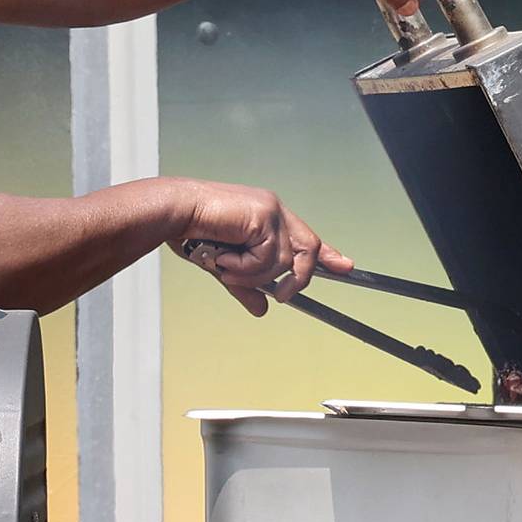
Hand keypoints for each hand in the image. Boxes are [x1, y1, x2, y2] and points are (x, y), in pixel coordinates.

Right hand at [170, 180, 352, 317]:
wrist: (175, 213)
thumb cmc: (193, 232)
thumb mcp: (226, 267)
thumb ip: (247, 286)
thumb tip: (262, 310)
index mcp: (268, 218)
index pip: (306, 237)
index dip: (328, 254)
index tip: (345, 268)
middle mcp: (274, 211)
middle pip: (309, 249)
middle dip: (299, 278)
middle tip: (283, 295)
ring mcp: (271, 212)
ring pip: (284, 261)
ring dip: (254, 274)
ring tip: (226, 267)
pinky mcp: (264, 216)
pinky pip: (268, 258)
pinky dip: (246, 267)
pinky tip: (224, 258)